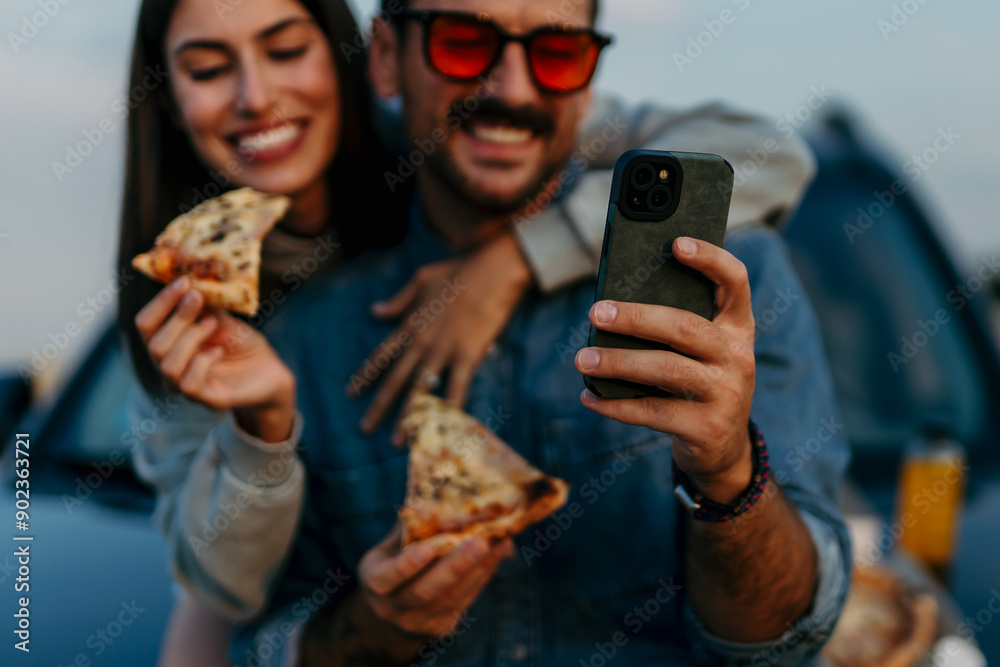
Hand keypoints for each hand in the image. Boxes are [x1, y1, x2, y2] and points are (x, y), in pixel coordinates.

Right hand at [134, 277, 295, 441]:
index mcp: (169, 344)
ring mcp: (186, 386)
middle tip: (199, 297)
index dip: (160, 302)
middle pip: (154, 343)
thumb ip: (205, 305)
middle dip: (177, 317)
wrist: (271, 370)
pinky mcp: (207, 399)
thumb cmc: (242, 344)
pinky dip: (203, 362)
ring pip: (168, 364)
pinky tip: (219, 351)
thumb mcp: (222, 319)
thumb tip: (192, 279)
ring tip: (213, 325)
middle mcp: (170, 367)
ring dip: (191, 337)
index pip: (146, 324)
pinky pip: (188, 384)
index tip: (183, 281)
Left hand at [347, 233, 531, 441]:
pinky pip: (457, 388)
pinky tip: (445, 430)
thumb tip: (375, 311)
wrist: (492, 269)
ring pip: (420, 390)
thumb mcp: (421, 278)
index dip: (366, 375)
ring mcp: (444, 350)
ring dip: (407, 418)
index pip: (382, 355)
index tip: (351, 393)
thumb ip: (398, 300)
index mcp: (411, 324)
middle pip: (395, 380)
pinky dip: (450, 410)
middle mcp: (422, 342)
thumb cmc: (459, 269)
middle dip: (379, 407)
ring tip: (397, 442)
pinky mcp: (468, 355)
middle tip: (364, 429)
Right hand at [357, 526, 510, 640]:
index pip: (389, 577)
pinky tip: (499, 554)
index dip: (407, 564)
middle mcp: (393, 608)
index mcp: (375, 583)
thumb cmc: (391, 567)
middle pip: (426, 591)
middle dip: (456, 567)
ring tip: (500, 542)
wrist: (390, 618)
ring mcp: (418, 623)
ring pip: (452, 597)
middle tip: (481, 542)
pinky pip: (466, 600)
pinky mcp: (442, 628)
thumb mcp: (387, 549)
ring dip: (479, 569)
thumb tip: (433, 493)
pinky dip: (484, 575)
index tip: (428, 547)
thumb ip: (408, 528)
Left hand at [574, 237, 755, 503]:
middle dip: (635, 318)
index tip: (675, 244)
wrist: (723, 448)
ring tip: (582, 359)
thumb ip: (674, 327)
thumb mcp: (700, 353)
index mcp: (736, 328)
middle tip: (596, 313)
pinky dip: (615, 405)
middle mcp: (737, 356)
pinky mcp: (707, 427)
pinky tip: (589, 397)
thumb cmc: (698, 383)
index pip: (735, 282)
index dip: (710, 259)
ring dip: (617, 363)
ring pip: (665, 369)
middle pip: (684, 327)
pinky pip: (652, 411)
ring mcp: (726, 393)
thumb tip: (611, 308)